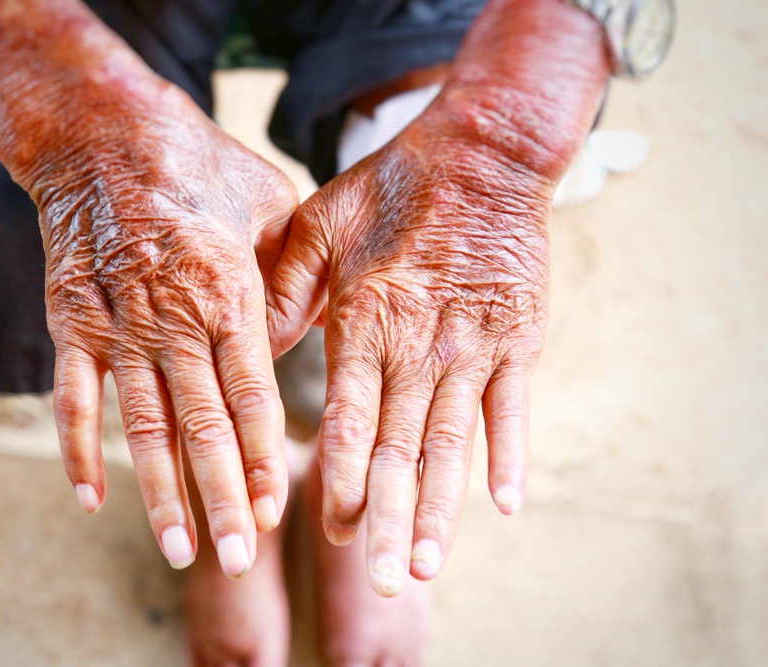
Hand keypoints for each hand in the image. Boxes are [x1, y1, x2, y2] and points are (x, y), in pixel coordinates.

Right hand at [29, 84, 297, 576]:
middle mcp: (174, 319)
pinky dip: (79, 450)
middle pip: (203, 426)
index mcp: (229, 293)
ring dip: (160, 492)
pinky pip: (74, 398)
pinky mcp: (72, 321)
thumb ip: (290, 278)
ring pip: (143, 426)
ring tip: (177, 549)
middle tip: (237, 555)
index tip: (275, 510)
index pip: (252, 395)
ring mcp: (117, 324)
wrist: (105, 130)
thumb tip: (295, 341)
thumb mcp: (273, 205)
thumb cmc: (201, 165)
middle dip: (223, 496)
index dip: (263, 457)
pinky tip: (90, 499)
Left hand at [267, 104, 557, 595]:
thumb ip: (284, 287)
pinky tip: (507, 505)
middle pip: (401, 450)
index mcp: (366, 321)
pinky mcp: (516, 340)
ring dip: (444, 509)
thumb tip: (251, 342)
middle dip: (391, 521)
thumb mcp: (319, 222)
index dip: (343, 480)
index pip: (350, 420)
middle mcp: (419, 346)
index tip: (336, 532)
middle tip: (386, 580)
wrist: (483, 155)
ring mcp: (473, 347)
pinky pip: (512, 409)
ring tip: (432, 565)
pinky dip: (510, 456)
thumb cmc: (394, 186)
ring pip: (453, 443)